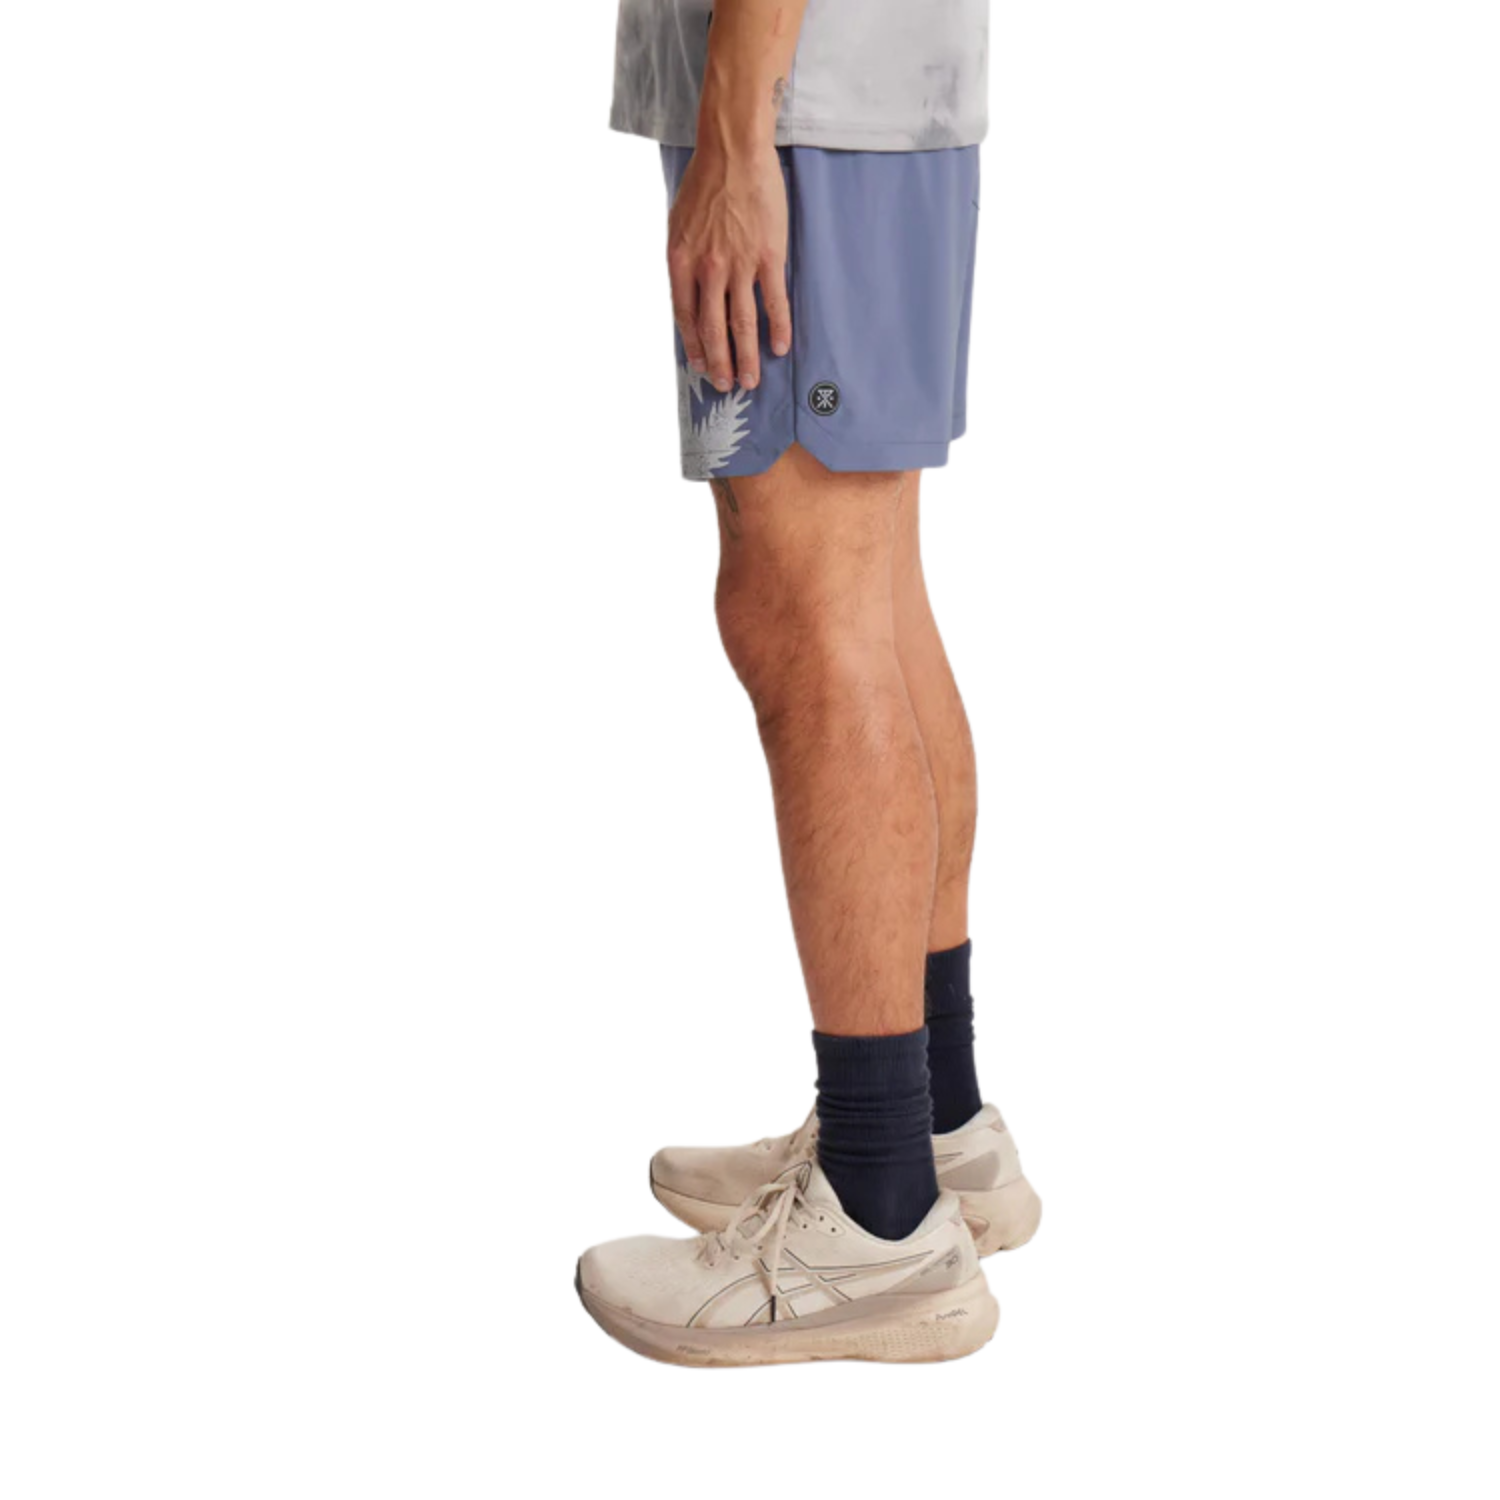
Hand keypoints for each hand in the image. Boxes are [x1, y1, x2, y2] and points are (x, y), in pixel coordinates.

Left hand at [667, 141, 791, 393]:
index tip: (699, 366)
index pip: (685, 317)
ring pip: (742, 324)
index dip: (693, 346)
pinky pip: (774, 302)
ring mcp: (739, 265)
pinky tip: (780, 347)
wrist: (733, 151)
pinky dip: (778, 328)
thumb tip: (690, 293)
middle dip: (719, 363)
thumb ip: (684, 262)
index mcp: (681, 262)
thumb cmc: (705, 183)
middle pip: (713, 329)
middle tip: (726, 385)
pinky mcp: (768, 257)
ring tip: (751, 381)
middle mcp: (708, 269)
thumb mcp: (679, 224)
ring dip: (746, 357)